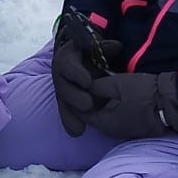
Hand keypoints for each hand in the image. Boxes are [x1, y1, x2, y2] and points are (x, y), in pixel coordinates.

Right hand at [52, 15, 122, 136]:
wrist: (84, 57)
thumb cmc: (92, 50)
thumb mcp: (96, 45)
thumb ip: (104, 47)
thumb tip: (117, 45)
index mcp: (66, 58)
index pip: (68, 65)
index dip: (76, 74)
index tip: (87, 82)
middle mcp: (60, 75)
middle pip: (63, 87)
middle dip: (74, 97)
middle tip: (88, 105)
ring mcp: (62, 88)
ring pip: (63, 103)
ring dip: (70, 116)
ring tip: (79, 128)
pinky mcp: (66, 101)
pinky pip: (66, 112)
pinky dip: (70, 123)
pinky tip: (76, 133)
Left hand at [85, 69, 177, 140]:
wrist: (171, 103)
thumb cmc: (143, 92)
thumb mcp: (116, 84)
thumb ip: (96, 87)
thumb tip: (84, 89)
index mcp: (104, 123)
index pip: (80, 113)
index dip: (76, 98)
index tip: (76, 84)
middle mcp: (111, 132)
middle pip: (92, 116)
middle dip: (88, 102)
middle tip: (86, 85)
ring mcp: (123, 133)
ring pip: (104, 118)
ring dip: (100, 106)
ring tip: (99, 88)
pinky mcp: (134, 130)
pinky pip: (116, 119)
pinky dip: (112, 109)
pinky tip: (114, 97)